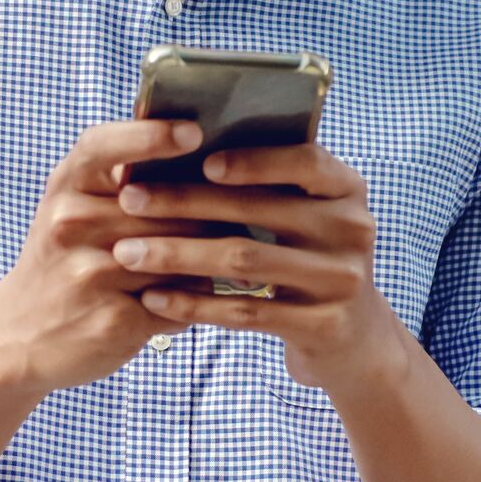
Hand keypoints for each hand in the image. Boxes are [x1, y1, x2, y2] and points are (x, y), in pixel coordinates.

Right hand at [0, 118, 227, 397]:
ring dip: (215, 254)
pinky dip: (200, 299)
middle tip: (260, 204)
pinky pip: (180, 301)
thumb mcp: (72, 204)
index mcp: (65, 186)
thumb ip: (119, 174)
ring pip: (180, 254)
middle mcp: (72, 225)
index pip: (107, 146)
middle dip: (213, 207)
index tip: (195, 132)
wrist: (18, 335)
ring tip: (246, 250)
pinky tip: (214, 297)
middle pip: (166, 205)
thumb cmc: (63, 257)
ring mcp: (91, 274)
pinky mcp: (114, 321)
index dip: (152, 137)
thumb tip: (197, 142)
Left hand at [104, 143, 408, 399]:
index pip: (305, 161)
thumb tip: (179, 143)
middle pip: (259, 211)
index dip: (254, 160)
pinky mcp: (322, 325)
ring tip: (127, 252)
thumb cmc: (307, 258)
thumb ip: (264, 184)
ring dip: (177, 254)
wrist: (353, 338)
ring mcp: (341, 280)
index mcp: (346, 189)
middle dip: (185, 203)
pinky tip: (154, 296)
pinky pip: (245, 312)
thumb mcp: (305, 216)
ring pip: (244, 261)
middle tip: (129, 199)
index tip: (200, 160)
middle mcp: (352, 229)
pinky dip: (194, 303)